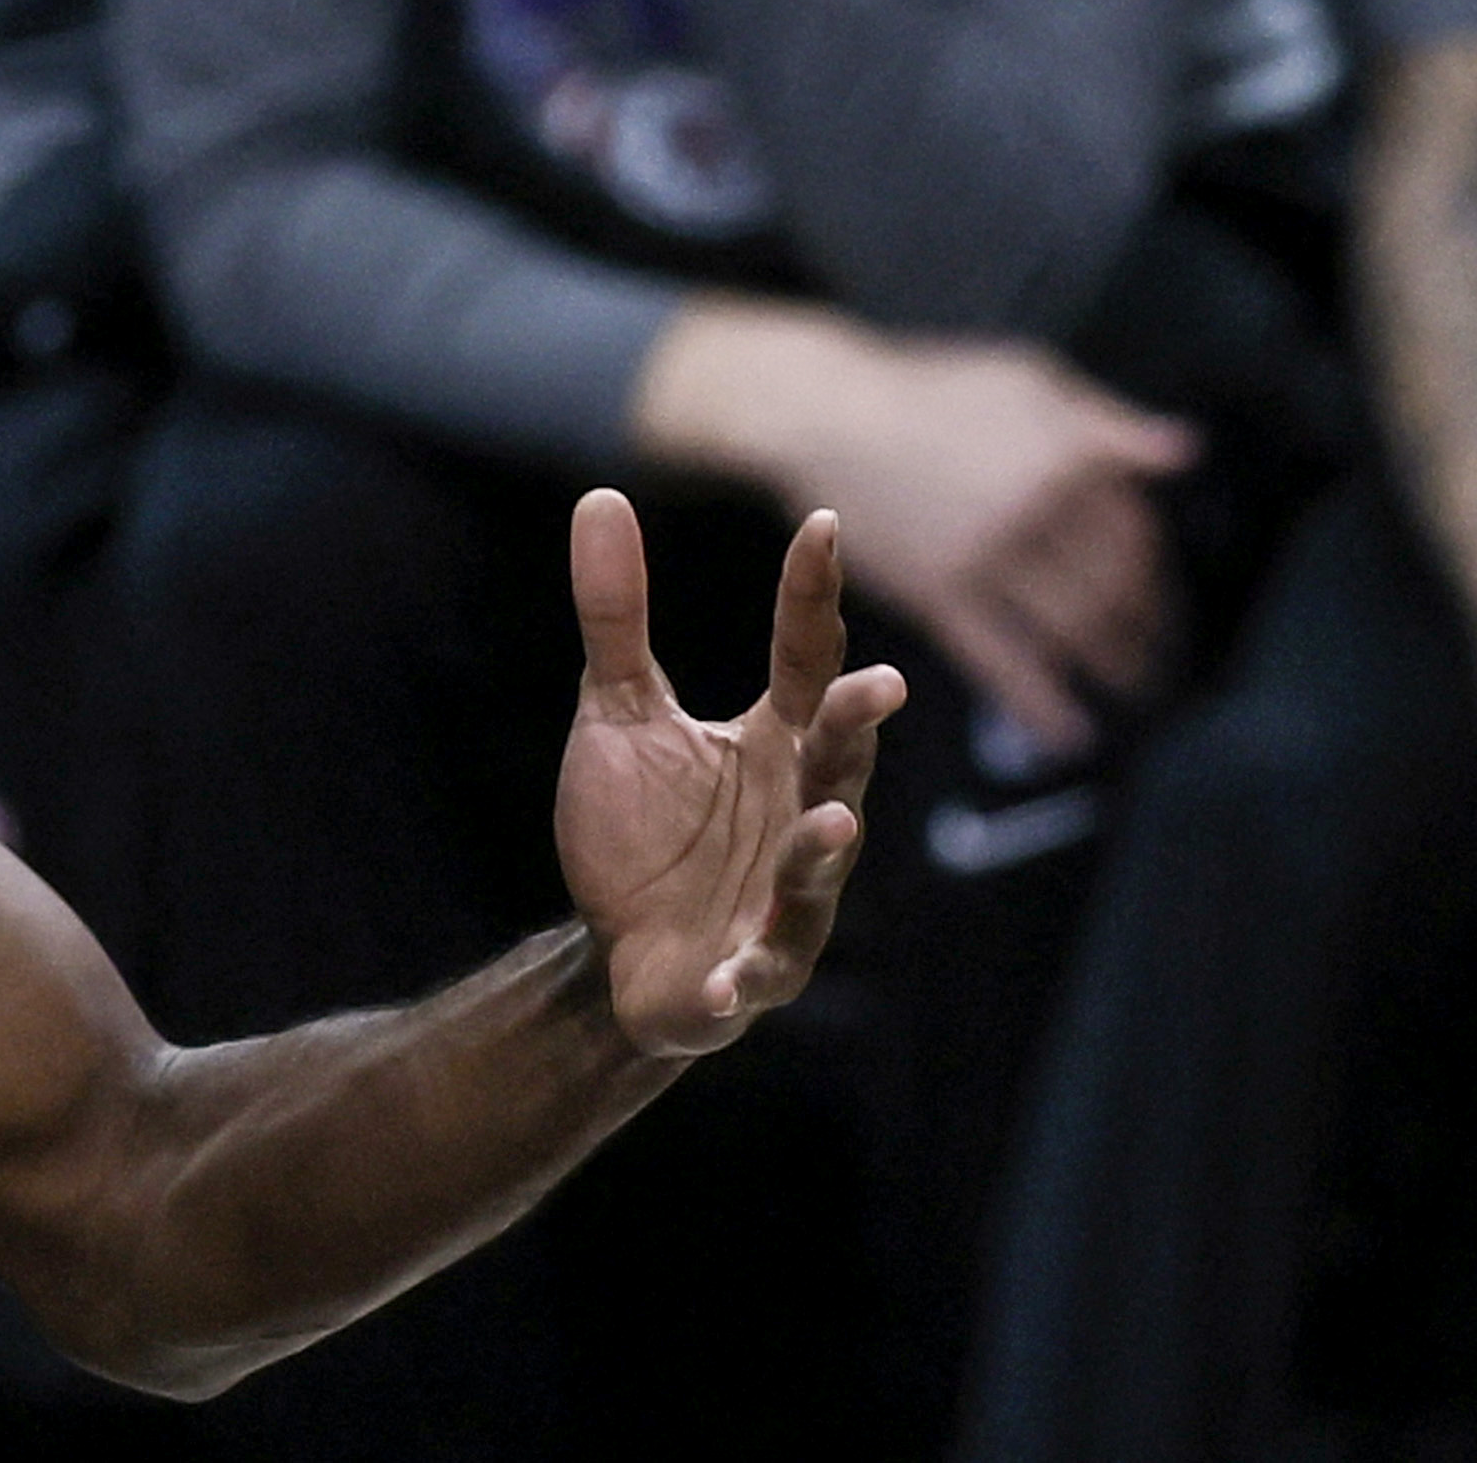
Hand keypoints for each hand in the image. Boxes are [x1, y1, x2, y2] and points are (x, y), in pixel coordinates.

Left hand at [557, 496, 904, 1056]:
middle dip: (855, 730)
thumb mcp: (617, 712)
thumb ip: (615, 615)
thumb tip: (601, 496)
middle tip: (876, 687)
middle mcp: (798, 812)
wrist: (614, 954)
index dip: (813, 597)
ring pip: (814, 872)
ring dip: (822, 850)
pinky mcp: (752, 976)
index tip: (822, 526)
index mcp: (776, 744)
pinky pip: (757, 975)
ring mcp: (784, 900)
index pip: (806, 660)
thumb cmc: (639, 831)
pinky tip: (729, 979)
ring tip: (833, 820)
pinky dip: (745, 977)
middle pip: (836, 763)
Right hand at [635, 308, 1191, 758]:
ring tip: (1133, 689)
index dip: (1152, 570)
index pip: (1133, 529)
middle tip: (1160, 655)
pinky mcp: (938, 593)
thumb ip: (1105, 419)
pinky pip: (1000, 660)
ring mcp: (986, 554)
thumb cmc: (929, 392)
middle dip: (1146, 628)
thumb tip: (1183, 450)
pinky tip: (1068, 732)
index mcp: (1064, 453)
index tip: (1158, 594)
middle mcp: (1034, 507)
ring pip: (1070, 627)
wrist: (828, 413)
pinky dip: (1039, 703)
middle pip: (1114, 585)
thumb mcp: (1026, 378)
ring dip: (1111, 667)